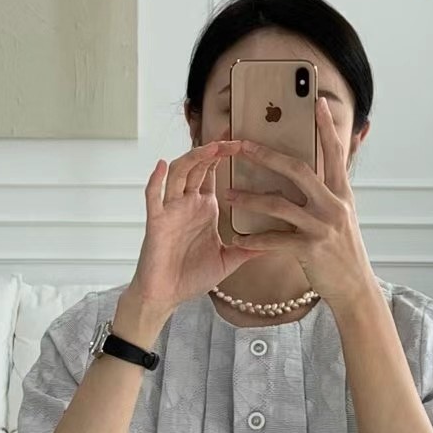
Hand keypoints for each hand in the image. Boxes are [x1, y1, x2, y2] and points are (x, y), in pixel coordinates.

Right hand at [127, 141, 267, 314]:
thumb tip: (280, 243)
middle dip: (214, 148)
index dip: (224, 153)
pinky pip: (153, 197)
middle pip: (198, 165)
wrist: (166, 297)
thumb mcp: (229, 260)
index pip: (212, 172)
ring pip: (178, 174)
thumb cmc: (191, 277)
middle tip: (234, 136)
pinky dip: (155, 180)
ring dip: (194, 158)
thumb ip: (250, 248)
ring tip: (212, 147)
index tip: (244, 140)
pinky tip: (163, 165)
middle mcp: (186, 204)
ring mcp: (171, 211)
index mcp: (203, 208)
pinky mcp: (157, 223)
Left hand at [222, 98, 377, 308]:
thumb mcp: (343, 216)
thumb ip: (330, 192)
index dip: (325, 127)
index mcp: (341, 193)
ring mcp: (322, 226)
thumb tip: (318, 171)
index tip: (315, 102)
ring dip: (249, 198)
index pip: (334, 153)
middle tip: (242, 145)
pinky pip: (274, 239)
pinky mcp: (310, 249)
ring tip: (227, 193)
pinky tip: (237, 238)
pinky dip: (253, 239)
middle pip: (298, 170)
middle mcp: (334, 205)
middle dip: (266, 155)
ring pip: (279, 204)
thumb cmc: (343, 251)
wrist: (354, 286)